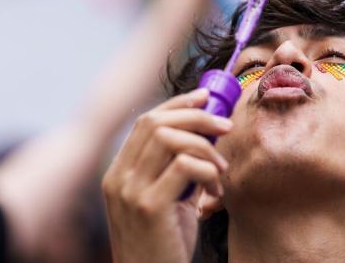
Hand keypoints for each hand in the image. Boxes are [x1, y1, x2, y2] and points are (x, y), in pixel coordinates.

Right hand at [103, 88, 230, 262]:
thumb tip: (208, 135)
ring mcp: (130, 191)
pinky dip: (207, 171)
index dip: (177, 104)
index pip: (145, 121)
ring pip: (170, 138)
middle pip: (156, 122)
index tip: (205, 98)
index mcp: (119, 173)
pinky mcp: (149, 206)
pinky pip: (184, 165)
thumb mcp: (167, 201)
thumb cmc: (164, 246)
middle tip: (225, 126)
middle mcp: (119, 178)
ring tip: (221, 169)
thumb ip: (178, 170)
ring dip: (205, 146)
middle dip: (196, 116)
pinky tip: (215, 193)